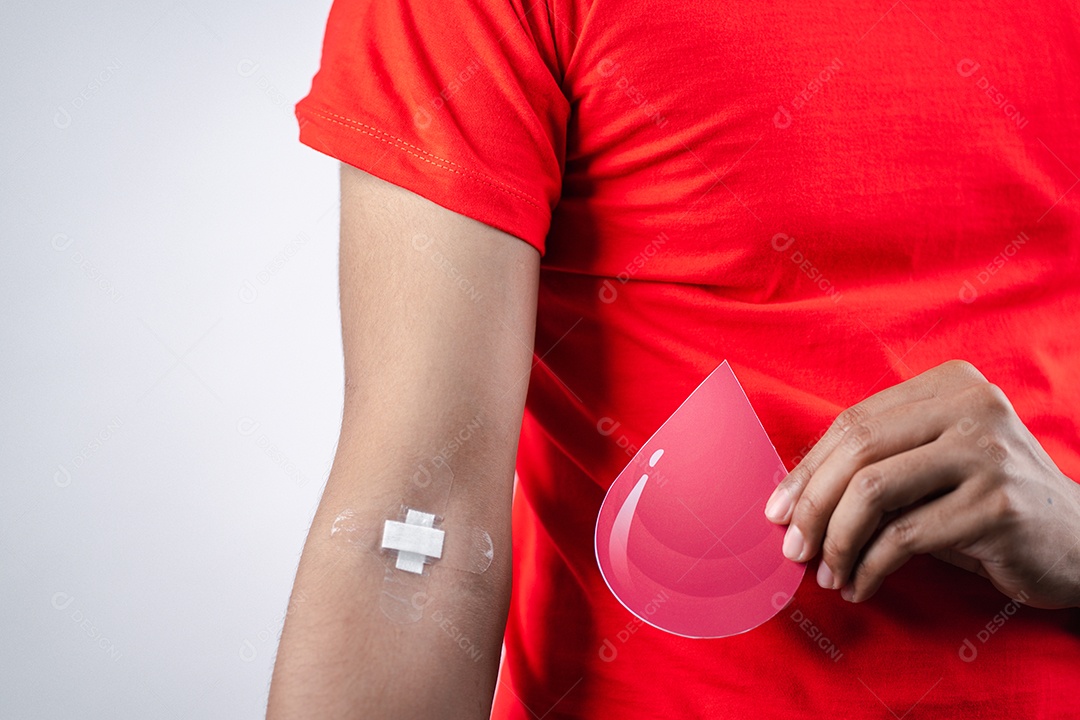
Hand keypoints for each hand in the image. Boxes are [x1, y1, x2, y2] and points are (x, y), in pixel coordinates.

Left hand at [764, 359, 1079, 608]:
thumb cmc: (987, 503)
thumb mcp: (934, 466)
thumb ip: (878, 464)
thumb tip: (792, 497)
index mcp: (950, 384)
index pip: (854, 421)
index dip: (807, 468)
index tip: (777, 509)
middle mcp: (972, 407)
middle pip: (857, 449)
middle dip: (812, 504)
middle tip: (791, 547)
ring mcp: (988, 454)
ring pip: (873, 490)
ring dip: (836, 540)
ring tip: (827, 573)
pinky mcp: (997, 507)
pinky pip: (904, 537)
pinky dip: (869, 567)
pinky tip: (861, 585)